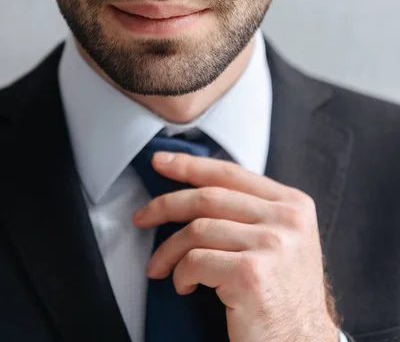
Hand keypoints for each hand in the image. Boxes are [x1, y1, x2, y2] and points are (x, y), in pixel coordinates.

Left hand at [132, 151, 339, 341]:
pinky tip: (184, 286)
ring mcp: (271, 245)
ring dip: (169, 250)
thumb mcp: (279, 240)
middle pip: (209, 197)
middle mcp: (286, 219)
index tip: (161, 162)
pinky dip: (180, 274)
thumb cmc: (282, 295)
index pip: (231, 173)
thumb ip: (251, 211)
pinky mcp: (251, 273)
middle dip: (166, 204)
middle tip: (142, 216)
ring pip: (197, 230)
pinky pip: (195, 261)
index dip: (191, 165)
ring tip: (160, 268)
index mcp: (292, 204)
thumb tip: (197, 188)